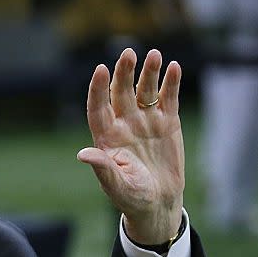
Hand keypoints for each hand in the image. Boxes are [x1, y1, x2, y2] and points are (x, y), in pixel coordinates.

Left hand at [77, 48, 184, 245]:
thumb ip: (103, 168)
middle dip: (124, 73)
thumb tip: (82, 154)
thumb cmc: (132, 197)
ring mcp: (145, 121)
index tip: (100, 70)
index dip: (98, 89)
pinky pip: (167, 98)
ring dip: (149, 72)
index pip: (98, 108)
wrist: (158, 203)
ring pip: (145, 91)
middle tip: (129, 53)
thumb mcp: (116, 186)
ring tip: (154, 55)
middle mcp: (124, 124)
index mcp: (106, 138)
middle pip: (121, 92)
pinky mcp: (167, 123)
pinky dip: (171, 83)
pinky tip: (174, 68)